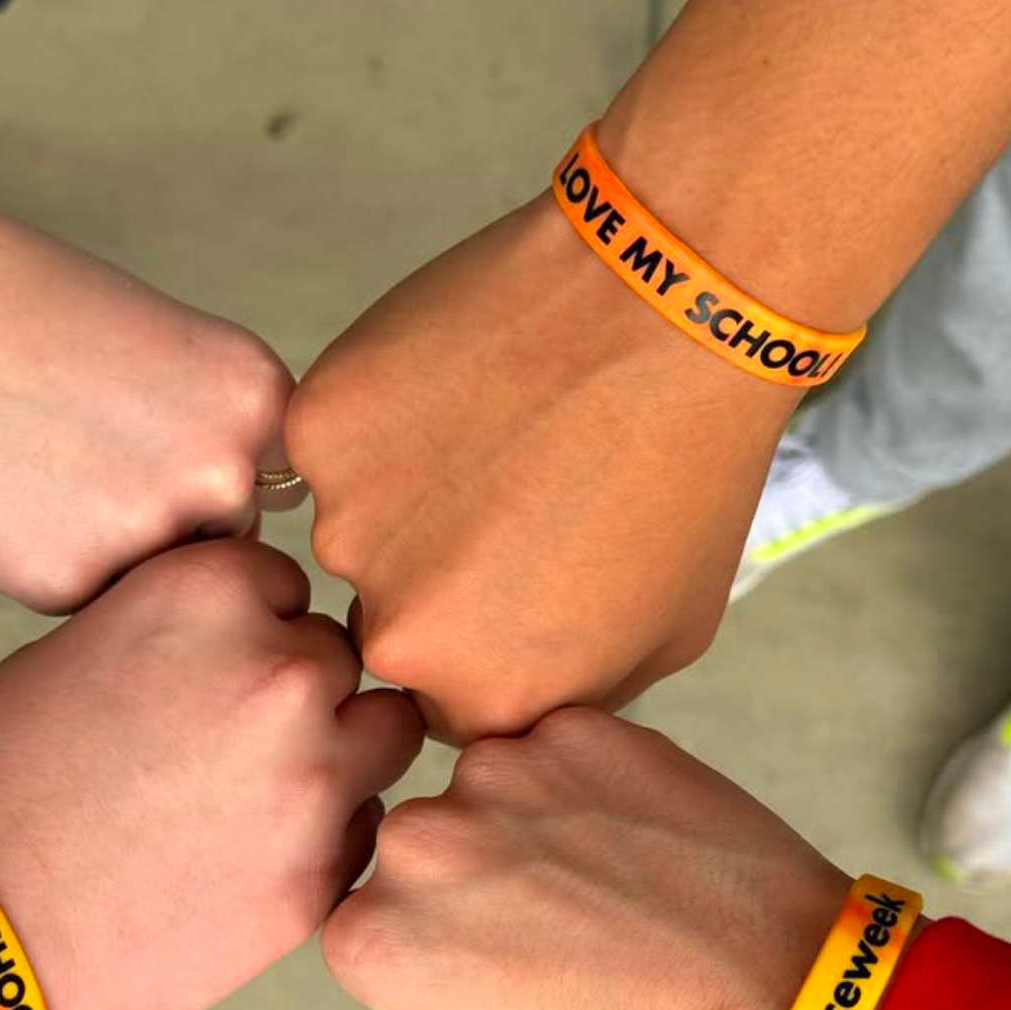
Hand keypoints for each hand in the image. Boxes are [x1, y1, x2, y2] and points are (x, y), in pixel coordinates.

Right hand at [0, 189, 296, 612]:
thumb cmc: (42, 318)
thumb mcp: (179, 351)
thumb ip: (231, 436)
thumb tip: (257, 523)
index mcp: (260, 405)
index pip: (269, 487)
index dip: (206, 469)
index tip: (151, 432)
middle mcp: (222, 475)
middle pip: (221, 541)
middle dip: (170, 520)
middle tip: (88, 450)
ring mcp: (148, 536)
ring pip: (157, 579)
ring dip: (118, 550)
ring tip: (51, 466)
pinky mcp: (70, 582)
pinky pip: (90, 599)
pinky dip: (58, 562)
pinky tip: (16, 496)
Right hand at [0, 541, 422, 1009]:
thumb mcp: (80, 648)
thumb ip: (185, 632)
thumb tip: (254, 633)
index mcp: (208, 596)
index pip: (285, 584)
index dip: (248, 629)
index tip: (206, 672)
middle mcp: (277, 675)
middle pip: (341, 658)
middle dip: (297, 693)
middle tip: (227, 742)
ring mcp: (310, 781)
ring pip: (383, 738)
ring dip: (339, 756)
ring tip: (254, 795)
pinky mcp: (316, 879)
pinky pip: (362, 832)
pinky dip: (326, 838)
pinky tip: (247, 857)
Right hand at [285, 196, 794, 740]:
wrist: (667, 309)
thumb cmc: (687, 466)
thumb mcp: (667, 631)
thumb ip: (570, 690)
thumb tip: (516, 695)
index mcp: (487, 699)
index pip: (445, 700)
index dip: (483, 633)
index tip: (518, 571)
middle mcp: (404, 637)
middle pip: (390, 623)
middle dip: (435, 573)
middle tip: (506, 493)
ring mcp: (351, 531)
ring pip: (358, 531)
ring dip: (404, 494)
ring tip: (492, 428)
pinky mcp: (322, 432)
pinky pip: (333, 443)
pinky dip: (377, 418)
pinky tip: (455, 381)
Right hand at [322, 709, 853, 1009]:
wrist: (785, 1004)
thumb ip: (433, 978)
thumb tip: (432, 921)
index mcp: (382, 940)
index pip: (362, 918)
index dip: (424, 940)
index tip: (481, 956)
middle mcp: (420, 845)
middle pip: (416, 843)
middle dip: (470, 871)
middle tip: (553, 916)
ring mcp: (500, 776)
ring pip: (487, 785)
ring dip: (528, 817)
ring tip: (609, 876)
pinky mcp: (577, 730)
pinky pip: (556, 746)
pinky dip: (588, 779)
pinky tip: (642, 836)